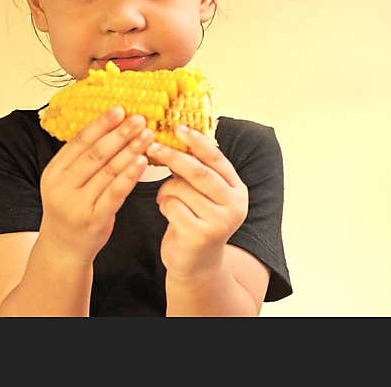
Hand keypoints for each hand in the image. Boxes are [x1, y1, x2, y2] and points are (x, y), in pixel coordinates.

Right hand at [39, 107, 154, 264]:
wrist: (64, 248)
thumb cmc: (71, 208)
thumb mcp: (66, 182)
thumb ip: (81, 159)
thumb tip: (109, 126)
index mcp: (54, 172)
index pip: (79, 142)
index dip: (101, 124)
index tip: (120, 110)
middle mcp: (62, 187)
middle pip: (95, 154)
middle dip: (119, 134)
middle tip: (139, 119)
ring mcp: (77, 204)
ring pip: (107, 171)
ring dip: (129, 150)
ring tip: (147, 135)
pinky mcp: (94, 219)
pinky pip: (115, 192)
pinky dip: (130, 175)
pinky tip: (142, 161)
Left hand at [147, 125, 247, 279]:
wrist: (196, 264)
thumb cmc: (195, 219)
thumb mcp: (203, 194)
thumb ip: (198, 170)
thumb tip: (177, 133)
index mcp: (237, 189)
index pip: (217, 158)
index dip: (197, 142)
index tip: (178, 127)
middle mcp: (235, 205)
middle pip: (199, 172)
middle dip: (173, 156)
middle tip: (152, 145)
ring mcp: (220, 222)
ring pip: (181, 189)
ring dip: (165, 189)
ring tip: (166, 198)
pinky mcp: (202, 236)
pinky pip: (172, 207)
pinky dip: (164, 205)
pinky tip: (168, 213)